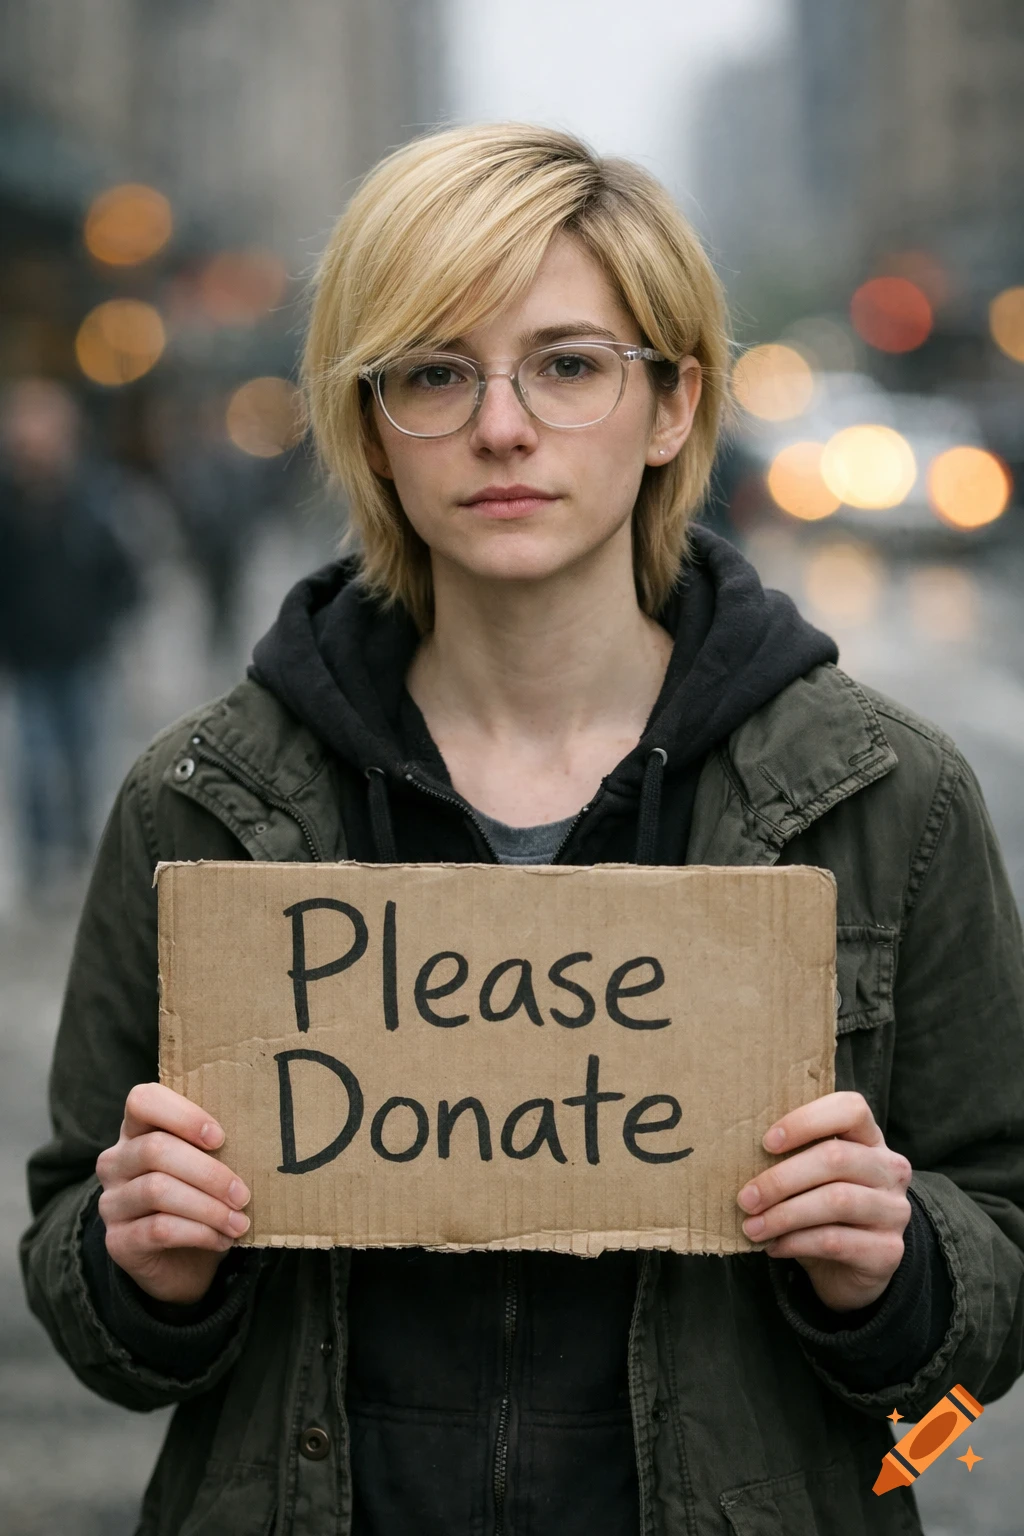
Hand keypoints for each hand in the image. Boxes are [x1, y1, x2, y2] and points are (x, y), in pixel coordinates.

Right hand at [96, 1082, 250, 1305]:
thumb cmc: (201, 1199)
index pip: (143, 1101)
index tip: (220, 1137)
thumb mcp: (208, 1165)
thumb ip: (215, 1145)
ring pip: (157, 1190)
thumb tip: (259, 1136)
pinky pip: (159, 1229)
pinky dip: (199, 1233)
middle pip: (156, 1149)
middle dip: (208, 1172)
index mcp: (137, 1130)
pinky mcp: (117, 1241)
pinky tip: (222, 1239)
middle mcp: (116, 1161)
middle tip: (243, 1195)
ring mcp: (111, 1202)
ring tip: (239, 1222)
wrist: (183, 1263)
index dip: (182, 1114)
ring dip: (208, 1207)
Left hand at [735, 1091, 912, 1312]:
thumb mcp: (812, 1178)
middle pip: (835, 1158)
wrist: (854, 1269)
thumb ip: (792, 1158)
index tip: (767, 1142)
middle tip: (745, 1198)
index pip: (850, 1109)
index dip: (807, 1120)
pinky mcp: (888, 1250)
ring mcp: (894, 1210)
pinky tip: (774, 1246)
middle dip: (781, 1178)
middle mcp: (890, 1169)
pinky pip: (835, 1240)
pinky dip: (797, 1242)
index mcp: (870, 1139)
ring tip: (752, 1227)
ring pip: (836, 1201)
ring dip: (784, 1215)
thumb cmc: (822, 1211)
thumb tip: (735, 1155)